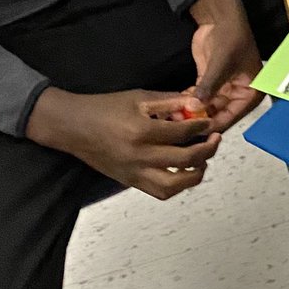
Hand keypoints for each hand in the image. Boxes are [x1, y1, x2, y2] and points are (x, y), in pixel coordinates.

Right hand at [26, 87, 220, 199]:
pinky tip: (184, 173)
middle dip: (206, 151)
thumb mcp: (139, 97)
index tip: (210, 122)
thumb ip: (169, 101)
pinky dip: (176, 186)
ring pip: (173, 185)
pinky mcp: (129, 182)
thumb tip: (196, 103)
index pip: (182, 133)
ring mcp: (133, 173)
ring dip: (194, 175)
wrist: (74, 127)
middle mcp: (139, 156)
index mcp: (141, 131)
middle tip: (214, 140)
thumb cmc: (104, 108)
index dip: (201, 127)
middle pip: (183, 160)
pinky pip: (158, 192)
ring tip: (203, 161)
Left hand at [184, 0, 264, 133]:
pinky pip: (199, 98)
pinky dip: (188, 101)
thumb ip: (209, 87)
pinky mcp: (210, 83)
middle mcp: (238, 95)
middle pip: (218, 115)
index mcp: (251, 93)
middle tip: (179, 124)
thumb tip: (195, 108)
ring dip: (191, 112)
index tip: (194, 130)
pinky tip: (175, 104)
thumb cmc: (231, 36)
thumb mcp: (222, 64)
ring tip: (173, 115)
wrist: (220, 16)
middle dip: (199, 119)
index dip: (213, 124)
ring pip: (206, 108)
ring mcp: (223, 89)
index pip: (231, 117)